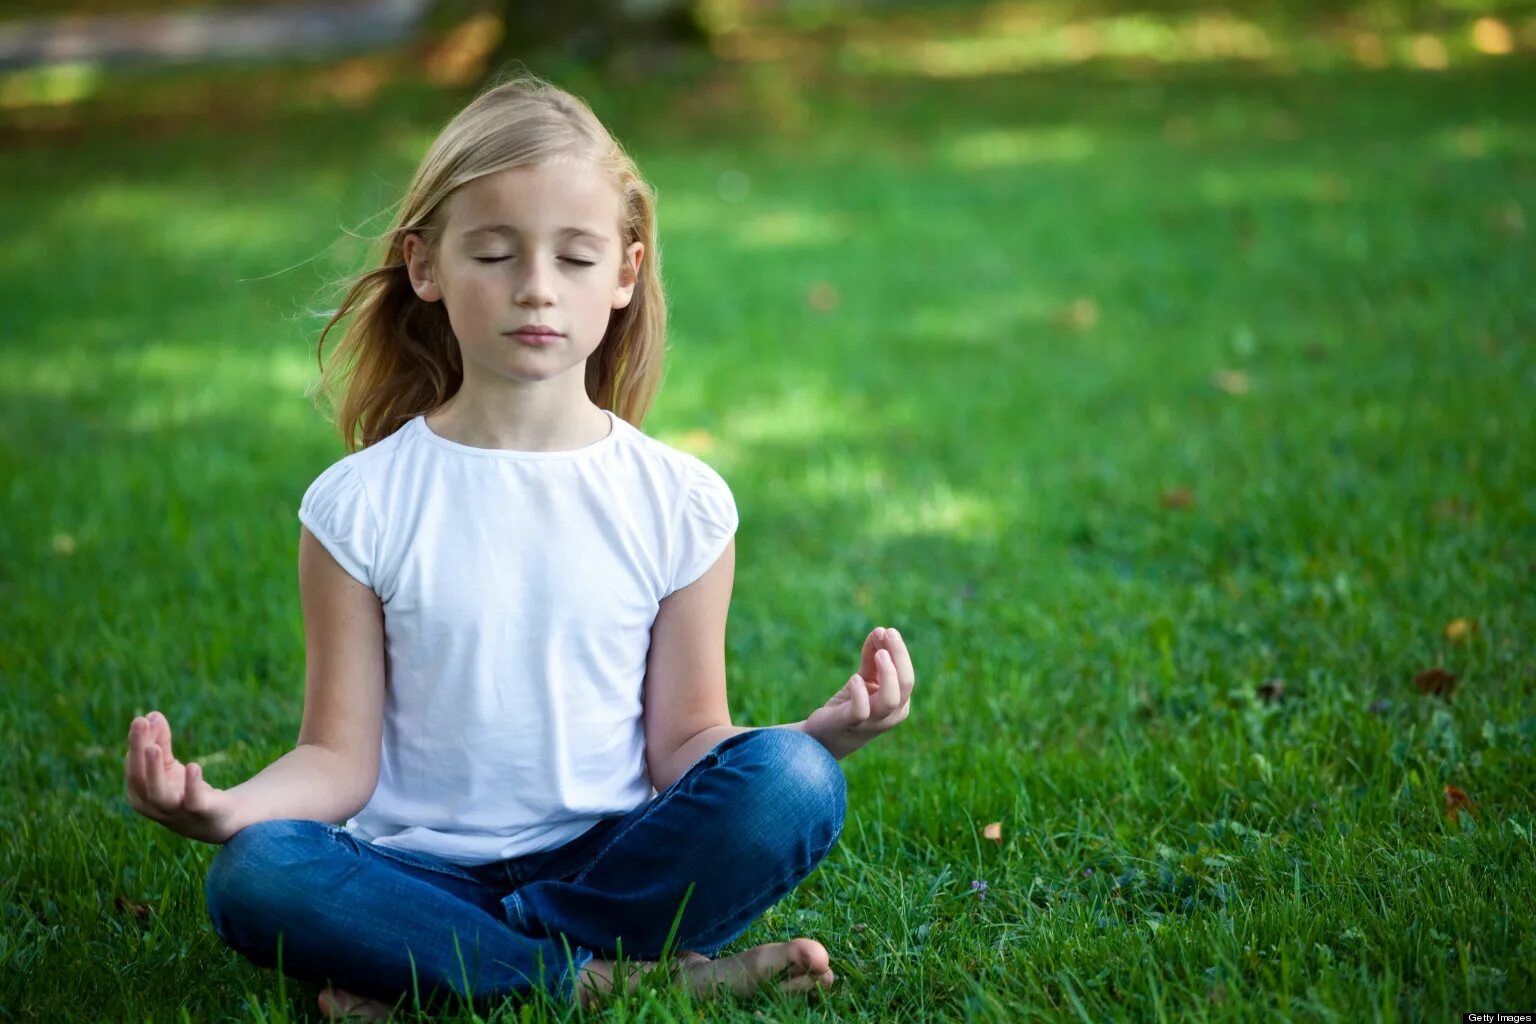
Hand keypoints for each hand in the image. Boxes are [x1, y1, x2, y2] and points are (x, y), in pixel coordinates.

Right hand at [124, 711, 239, 843]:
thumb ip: (160, 741)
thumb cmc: (184, 790)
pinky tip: (193, 765)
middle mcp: (153, 805)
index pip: (133, 767)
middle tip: (140, 722)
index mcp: (140, 794)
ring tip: (154, 747)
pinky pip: (193, 801)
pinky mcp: (200, 812)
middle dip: (138, 749)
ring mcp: (176, 812)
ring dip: (154, 770)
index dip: (136, 743)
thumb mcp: (169, 765)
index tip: (143, 718)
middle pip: (139, 778)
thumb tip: (152, 715)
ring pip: (158, 794)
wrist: (218, 819)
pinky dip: (192, 784)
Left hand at [802, 626, 914, 759]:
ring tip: (880, 653)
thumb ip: (872, 656)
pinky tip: (854, 678)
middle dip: (899, 656)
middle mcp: (890, 715)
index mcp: (899, 703)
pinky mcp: (849, 723)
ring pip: (890, 700)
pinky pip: (860, 711)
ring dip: (888, 673)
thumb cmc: (850, 705)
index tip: (886, 630)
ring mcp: (871, 722)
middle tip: (888, 633)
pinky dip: (859, 693)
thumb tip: (881, 630)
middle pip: (905, 684)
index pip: (907, 675)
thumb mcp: (864, 678)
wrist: (824, 735)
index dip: (899, 651)